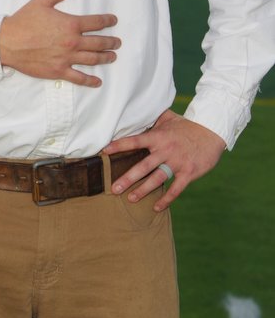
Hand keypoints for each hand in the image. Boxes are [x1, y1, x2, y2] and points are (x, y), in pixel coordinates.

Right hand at [0, 0, 119, 86]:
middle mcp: (72, 42)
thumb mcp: (42, 1)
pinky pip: (79, 78)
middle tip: (117, 42)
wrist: (7, 42)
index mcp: (70, 24)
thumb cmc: (23, 21)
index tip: (113, 21)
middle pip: (99, 42)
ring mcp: (67, 58)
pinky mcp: (59, 71)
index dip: (108, 21)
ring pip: (93, 59)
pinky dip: (90, 81)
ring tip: (112, 57)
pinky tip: (97, 81)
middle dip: (111, 42)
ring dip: (105, 58)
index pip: (96, 22)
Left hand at [105, 109, 225, 210]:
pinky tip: (156, 207)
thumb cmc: (187, 125)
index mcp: (158, 136)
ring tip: (130, 199)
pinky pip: (176, 189)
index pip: (134, 141)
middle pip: (143, 166)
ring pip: (157, 179)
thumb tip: (136, 111)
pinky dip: (167, 199)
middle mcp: (166, 150)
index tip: (104, 152)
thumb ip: (152, 118)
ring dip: (143, 190)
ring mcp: (177, 162)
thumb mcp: (168, 118)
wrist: (212, 131)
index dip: (119, 146)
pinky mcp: (189, 172)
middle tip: (113, 188)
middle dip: (127, 178)